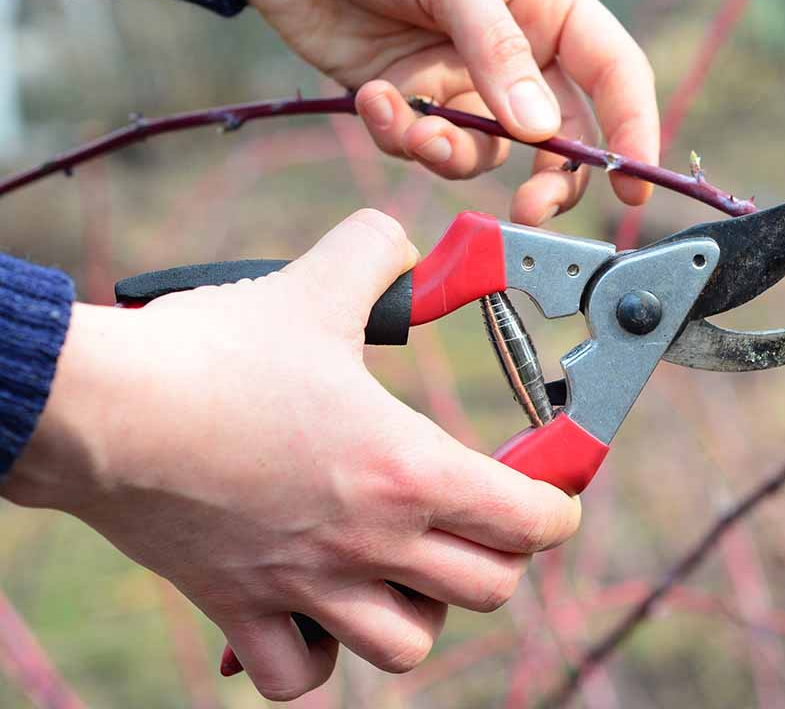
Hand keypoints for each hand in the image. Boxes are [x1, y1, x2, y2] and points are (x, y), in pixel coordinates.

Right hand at [3, 210, 580, 700]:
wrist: (103, 410)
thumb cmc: (212, 353)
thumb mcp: (314, 285)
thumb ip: (375, 253)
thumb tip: (400, 242)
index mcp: (407, 467)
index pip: (532, 521)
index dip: (557, 505)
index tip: (550, 490)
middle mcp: (371, 540)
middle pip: (490, 589)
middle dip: (500, 555)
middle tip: (477, 517)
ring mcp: (308, 584)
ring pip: (409, 646)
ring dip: (421, 612)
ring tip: (404, 569)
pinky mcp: (242, 608)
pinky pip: (299, 674)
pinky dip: (317, 654)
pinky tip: (315, 609)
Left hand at [228, 0, 659, 225]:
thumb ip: (497, 48)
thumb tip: (542, 132)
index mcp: (548, 4)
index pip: (612, 75)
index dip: (632, 131)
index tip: (632, 185)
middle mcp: (516, 51)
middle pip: (560, 137)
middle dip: (548, 179)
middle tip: (529, 210)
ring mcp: (463, 80)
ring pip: (485, 151)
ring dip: (453, 153)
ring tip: (415, 127)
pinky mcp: (413, 101)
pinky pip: (422, 143)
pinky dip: (399, 135)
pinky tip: (372, 98)